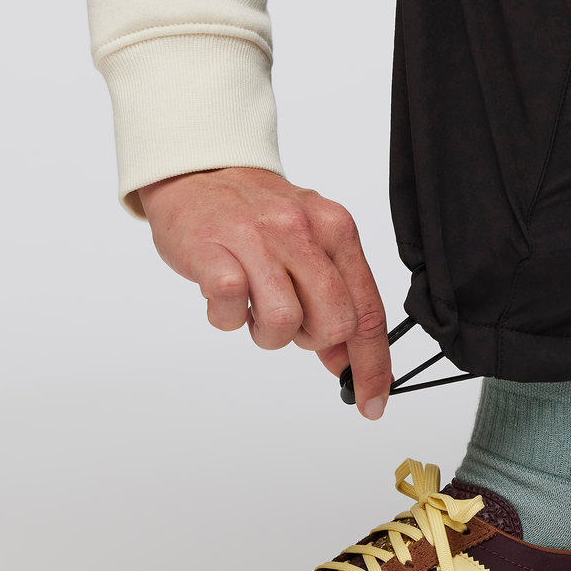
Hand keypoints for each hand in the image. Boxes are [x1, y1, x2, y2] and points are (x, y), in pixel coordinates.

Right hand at [138, 167, 391, 418]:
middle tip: (291, 322)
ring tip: (254, 305)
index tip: (373, 400)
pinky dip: (229, 318)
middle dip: (314, 340)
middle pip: (335, 322)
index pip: (368, 309)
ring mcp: (257, 238)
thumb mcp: (308, 243)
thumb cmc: (255, 214)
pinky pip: (232, 312)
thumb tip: (348, 360)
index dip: (372, 363)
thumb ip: (334, 295)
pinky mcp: (213, 250)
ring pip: (284, 323)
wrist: (198, 169)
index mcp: (336, 229)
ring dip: (268, 332)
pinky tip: (226, 297)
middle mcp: (303, 230)